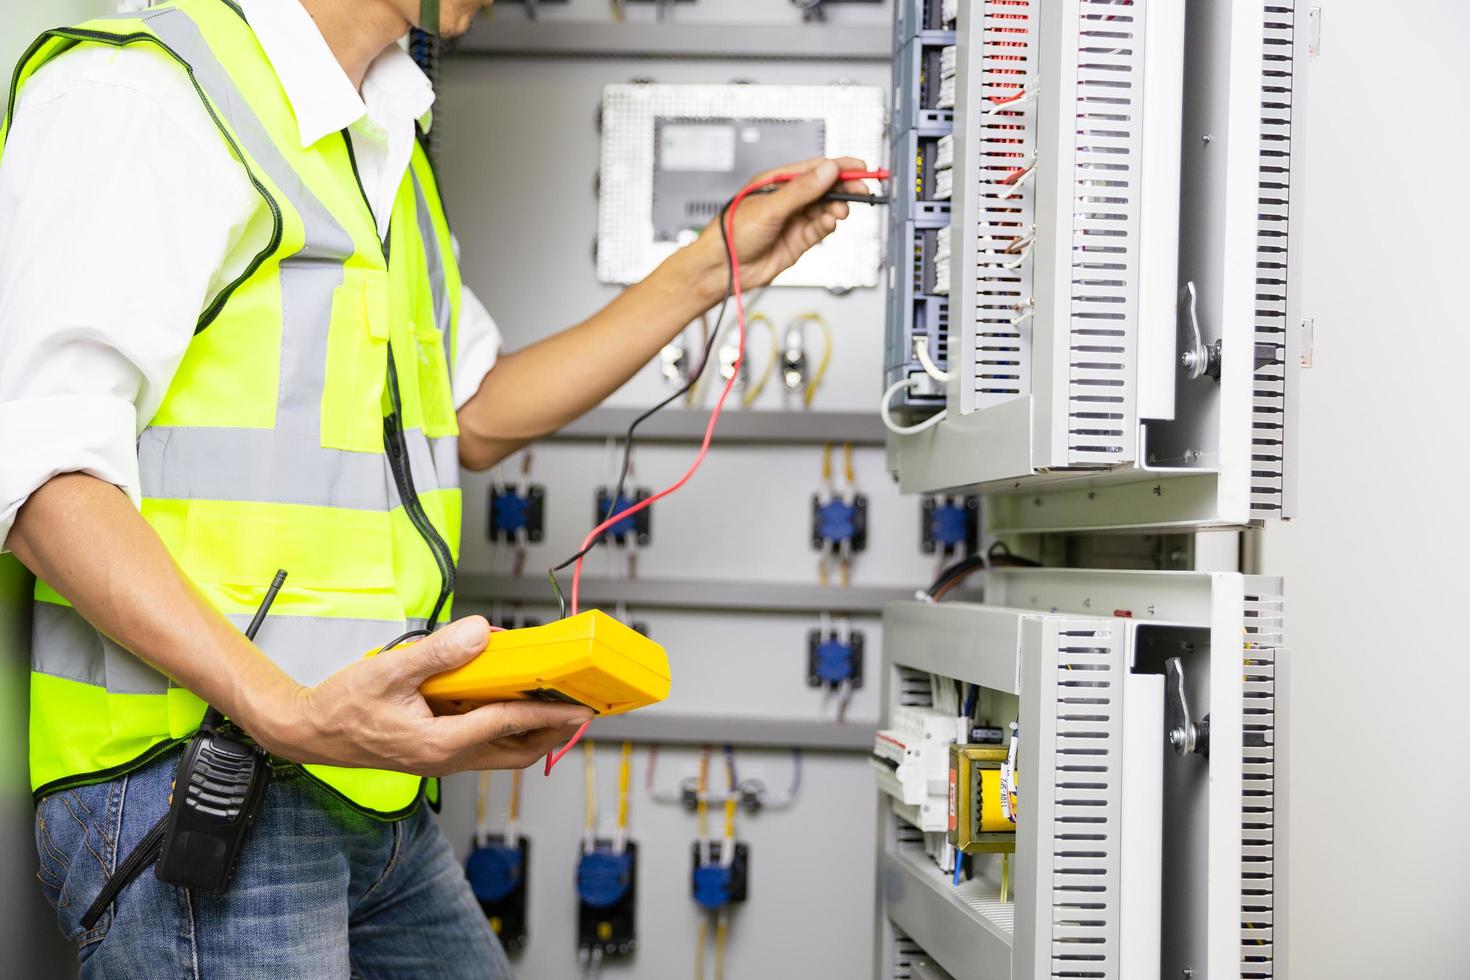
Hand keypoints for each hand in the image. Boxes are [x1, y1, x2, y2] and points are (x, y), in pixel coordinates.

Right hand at [255, 616, 592, 775]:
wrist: (308, 733)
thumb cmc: (341, 708)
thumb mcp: (389, 671)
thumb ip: (438, 653)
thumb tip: (480, 635)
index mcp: (439, 744)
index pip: (507, 725)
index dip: (548, 713)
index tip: (578, 706)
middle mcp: (447, 757)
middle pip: (518, 752)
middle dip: (554, 732)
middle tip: (580, 708)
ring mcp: (443, 758)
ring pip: (504, 751)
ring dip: (533, 731)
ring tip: (557, 703)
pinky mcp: (437, 750)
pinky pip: (485, 743)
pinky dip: (507, 726)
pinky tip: (510, 699)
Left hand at [685, 156, 874, 298]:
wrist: (723, 269)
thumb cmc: (732, 233)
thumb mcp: (769, 207)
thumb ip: (802, 190)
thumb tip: (827, 170)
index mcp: (777, 182)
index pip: (814, 169)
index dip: (838, 167)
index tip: (859, 168)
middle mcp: (787, 200)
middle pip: (824, 188)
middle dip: (844, 188)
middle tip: (862, 190)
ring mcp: (793, 220)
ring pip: (825, 209)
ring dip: (836, 208)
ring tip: (841, 211)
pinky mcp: (798, 241)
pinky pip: (820, 229)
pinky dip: (828, 225)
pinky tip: (830, 222)